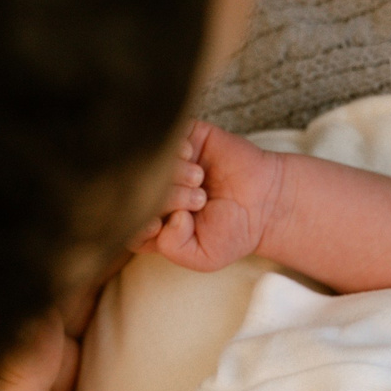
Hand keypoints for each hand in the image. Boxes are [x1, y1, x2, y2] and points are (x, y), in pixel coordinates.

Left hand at [130, 120, 288, 272]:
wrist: (267, 204)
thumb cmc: (234, 232)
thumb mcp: (203, 256)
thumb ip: (175, 247)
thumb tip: (161, 220)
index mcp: (154, 222)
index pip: (123, 220)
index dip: (134, 221)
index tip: (160, 225)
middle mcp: (157, 191)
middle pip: (135, 188)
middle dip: (163, 196)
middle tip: (195, 203)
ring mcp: (169, 165)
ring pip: (147, 161)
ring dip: (172, 173)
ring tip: (199, 185)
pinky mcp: (185, 139)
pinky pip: (164, 134)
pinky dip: (174, 146)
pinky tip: (193, 158)